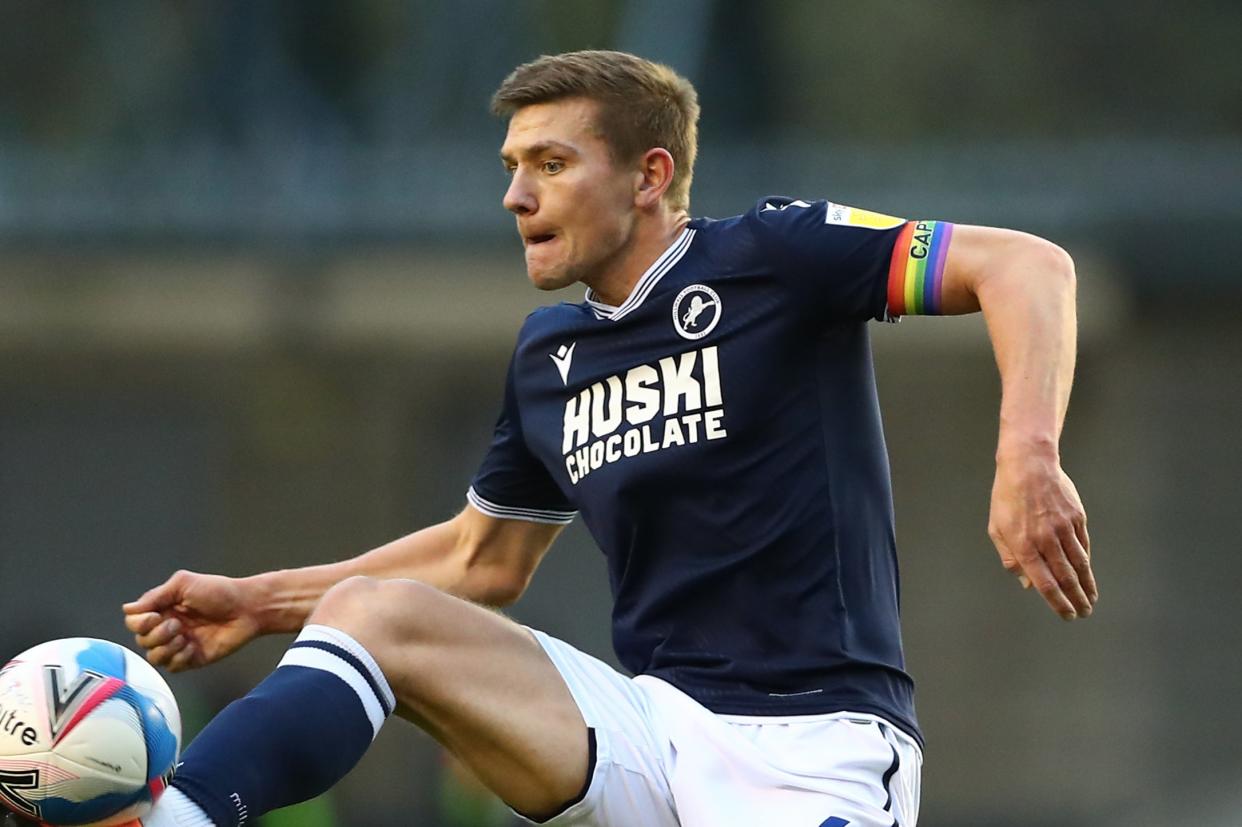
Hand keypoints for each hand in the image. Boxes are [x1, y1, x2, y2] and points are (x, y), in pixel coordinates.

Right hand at [123, 570, 263, 671]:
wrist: (248, 608)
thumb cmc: (220, 592)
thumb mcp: (184, 584)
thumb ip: (155, 596)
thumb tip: (128, 609)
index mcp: (164, 608)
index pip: (134, 622)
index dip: (139, 623)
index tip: (155, 616)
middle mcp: (168, 627)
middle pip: (141, 641)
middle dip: (155, 635)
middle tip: (177, 624)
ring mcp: (179, 644)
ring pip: (153, 657)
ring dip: (165, 648)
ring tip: (183, 636)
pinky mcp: (191, 658)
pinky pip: (172, 667)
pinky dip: (179, 658)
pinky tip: (193, 646)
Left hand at [988, 450, 1095, 619]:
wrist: (1029, 465)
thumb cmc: (1007, 498)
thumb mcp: (997, 528)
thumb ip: (1011, 558)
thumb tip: (1026, 584)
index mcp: (1024, 545)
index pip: (1045, 583)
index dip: (1057, 602)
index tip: (1066, 615)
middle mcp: (1046, 539)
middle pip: (1066, 577)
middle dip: (1076, 599)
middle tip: (1083, 613)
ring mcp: (1064, 528)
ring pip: (1080, 563)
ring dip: (1087, 585)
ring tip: (1091, 600)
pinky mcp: (1077, 517)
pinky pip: (1083, 545)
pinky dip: (1087, 562)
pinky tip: (1087, 573)